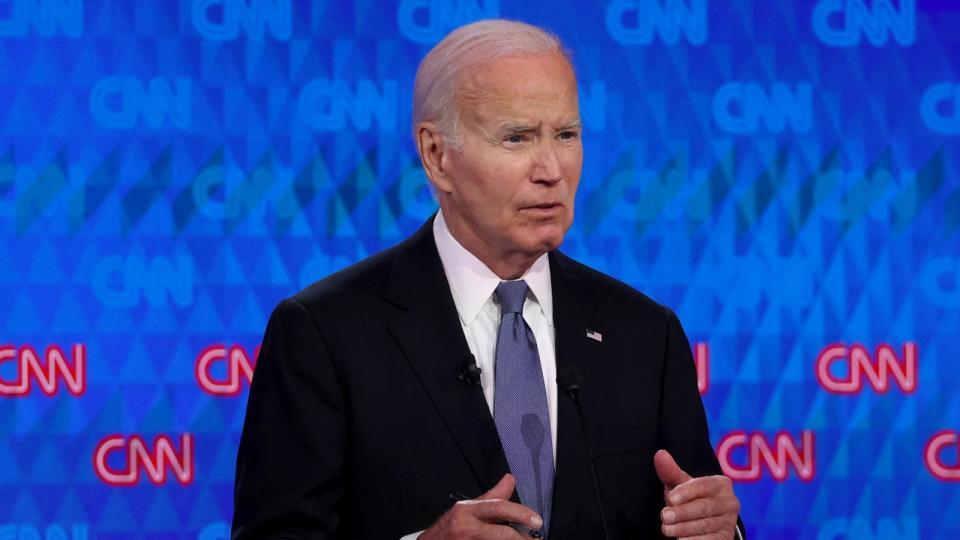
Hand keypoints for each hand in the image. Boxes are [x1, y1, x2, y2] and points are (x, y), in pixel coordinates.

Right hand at [419, 473, 542, 539]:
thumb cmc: (450, 527)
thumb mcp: (468, 508)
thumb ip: (492, 496)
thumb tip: (510, 478)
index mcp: (467, 510)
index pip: (498, 507)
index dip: (521, 513)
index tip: (537, 521)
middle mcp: (468, 528)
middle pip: (502, 533)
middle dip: (522, 538)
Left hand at [654, 449, 739, 538]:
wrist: (706, 519)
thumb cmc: (690, 498)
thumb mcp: (681, 485)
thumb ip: (671, 471)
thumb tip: (660, 454)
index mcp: (721, 484)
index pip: (704, 486)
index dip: (687, 492)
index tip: (670, 498)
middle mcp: (729, 502)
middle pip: (704, 507)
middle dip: (682, 513)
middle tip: (664, 517)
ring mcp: (728, 522)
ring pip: (705, 526)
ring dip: (684, 529)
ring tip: (667, 530)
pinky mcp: (726, 538)